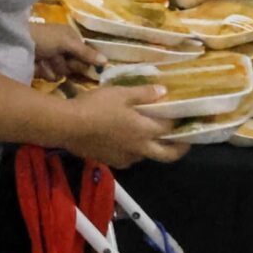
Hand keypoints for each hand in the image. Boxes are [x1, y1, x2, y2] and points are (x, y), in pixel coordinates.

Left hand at [31, 22, 102, 83]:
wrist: (13, 43)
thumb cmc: (43, 38)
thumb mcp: (66, 42)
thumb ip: (85, 52)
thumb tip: (106, 61)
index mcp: (70, 38)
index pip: (85, 54)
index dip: (84, 62)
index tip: (82, 66)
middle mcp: (62, 48)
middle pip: (74, 65)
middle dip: (67, 66)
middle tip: (57, 60)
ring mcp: (51, 59)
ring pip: (62, 73)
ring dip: (54, 69)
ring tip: (44, 61)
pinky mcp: (40, 69)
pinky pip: (50, 77)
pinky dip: (44, 72)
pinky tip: (37, 66)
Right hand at [64, 82, 190, 169]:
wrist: (67, 126)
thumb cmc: (96, 106)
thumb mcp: (120, 93)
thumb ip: (143, 93)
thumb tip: (164, 91)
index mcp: (145, 130)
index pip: (170, 127)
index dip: (178, 120)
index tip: (183, 114)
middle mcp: (140, 148)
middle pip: (168, 155)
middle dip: (180, 149)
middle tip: (184, 141)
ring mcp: (126, 157)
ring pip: (147, 157)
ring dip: (153, 149)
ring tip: (150, 138)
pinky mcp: (111, 161)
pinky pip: (129, 158)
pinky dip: (133, 152)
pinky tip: (125, 143)